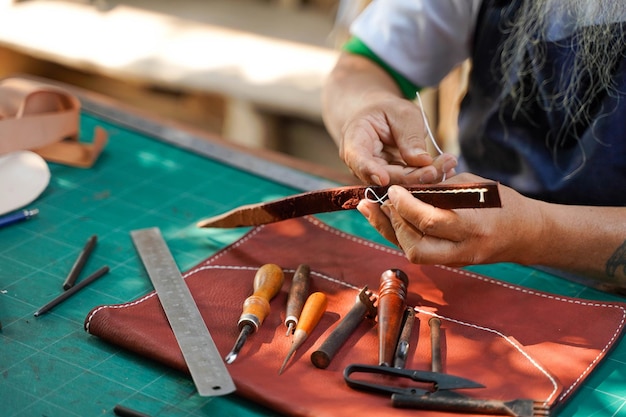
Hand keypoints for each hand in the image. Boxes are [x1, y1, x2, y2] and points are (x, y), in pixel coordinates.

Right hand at [338, 94, 456, 185]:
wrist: (382, 118)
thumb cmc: (388, 110)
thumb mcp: (402, 113)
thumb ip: (409, 136)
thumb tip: (422, 161)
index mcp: (354, 140)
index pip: (357, 158)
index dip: (369, 170)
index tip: (384, 178)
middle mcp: (360, 163)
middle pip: (384, 177)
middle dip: (413, 175)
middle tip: (442, 166)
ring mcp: (374, 175)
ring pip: (398, 184)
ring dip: (424, 178)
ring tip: (449, 165)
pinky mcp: (390, 181)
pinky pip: (407, 183)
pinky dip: (426, 177)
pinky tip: (445, 169)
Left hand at [356, 173, 543, 266]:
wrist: (528, 234)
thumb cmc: (502, 202)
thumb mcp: (473, 186)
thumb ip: (439, 188)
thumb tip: (406, 186)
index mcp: (473, 226)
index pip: (429, 221)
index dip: (405, 205)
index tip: (393, 189)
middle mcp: (464, 249)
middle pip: (416, 247)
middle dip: (393, 223)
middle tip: (381, 200)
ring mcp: (457, 260)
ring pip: (414, 254)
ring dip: (391, 231)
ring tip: (373, 209)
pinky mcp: (451, 263)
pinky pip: (419, 252)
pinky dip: (400, 236)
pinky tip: (387, 219)